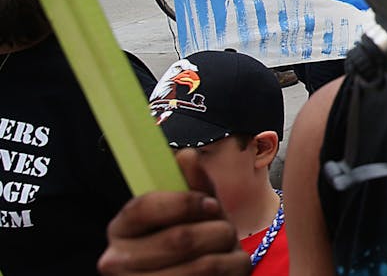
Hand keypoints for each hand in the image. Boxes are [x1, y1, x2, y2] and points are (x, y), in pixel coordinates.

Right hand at [99, 150, 248, 274]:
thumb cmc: (192, 243)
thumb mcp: (192, 213)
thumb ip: (192, 187)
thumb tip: (187, 155)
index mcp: (120, 230)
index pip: (144, 207)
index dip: (185, 202)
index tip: (210, 203)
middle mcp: (117, 263)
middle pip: (180, 239)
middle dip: (218, 230)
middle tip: (226, 231)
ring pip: (204, 265)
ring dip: (229, 252)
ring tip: (227, 251)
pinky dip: (234, 270)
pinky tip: (226, 269)